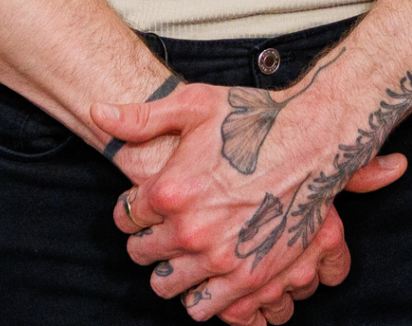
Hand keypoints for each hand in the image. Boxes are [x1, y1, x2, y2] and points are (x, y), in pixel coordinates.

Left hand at [109, 127, 328, 324]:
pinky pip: (205, 308)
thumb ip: (141, 117)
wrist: (312, 142)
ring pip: (167, 288)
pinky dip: (201, 296)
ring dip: (170, 274)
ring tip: (183, 257)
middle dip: (148, 242)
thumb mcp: (194, 105)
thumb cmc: (252, 120)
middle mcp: (190, 230)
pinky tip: (207, 276)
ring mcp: (220, 258)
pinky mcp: (249, 278)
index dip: (132, 211)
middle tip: (162, 231)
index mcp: (169, 190)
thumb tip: (98, 113)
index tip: (144, 207)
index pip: (125, 217)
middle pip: (141, 255)